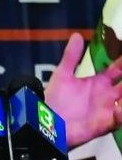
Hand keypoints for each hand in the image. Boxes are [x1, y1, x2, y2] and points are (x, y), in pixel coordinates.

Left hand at [44, 32, 121, 148]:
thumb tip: (77, 35)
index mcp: (99, 82)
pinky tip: (119, 108)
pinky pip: (119, 119)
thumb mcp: (63, 75)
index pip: (119, 69)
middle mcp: (107, 95)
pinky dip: (121, 113)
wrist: (46, 120)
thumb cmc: (55, 98)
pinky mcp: (104, 124)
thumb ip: (71, 56)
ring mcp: (108, 110)